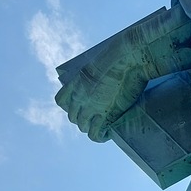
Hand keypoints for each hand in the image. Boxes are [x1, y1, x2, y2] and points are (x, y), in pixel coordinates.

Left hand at [56, 6, 190, 142]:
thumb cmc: (120, 54)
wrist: (129, 56)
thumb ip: (97, 75)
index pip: (61, 101)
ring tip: (102, 127)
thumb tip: (104, 79)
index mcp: (76, 82)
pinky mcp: (104, 116)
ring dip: (91, 128)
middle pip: (73, 117)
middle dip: (82, 119)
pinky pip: (95, 135)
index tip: (80, 106)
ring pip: (83, 127)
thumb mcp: (100, 62)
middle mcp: (79, 96)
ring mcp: (90, 107)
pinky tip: (107, 134)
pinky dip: (100, 136)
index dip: (70, 106)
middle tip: (95, 119)